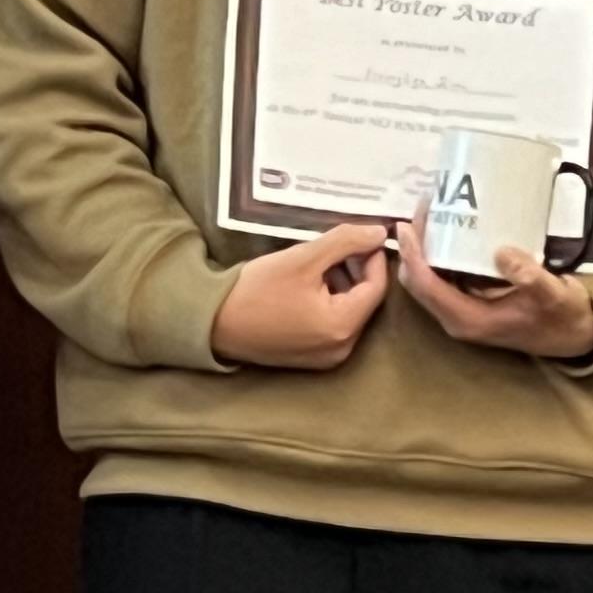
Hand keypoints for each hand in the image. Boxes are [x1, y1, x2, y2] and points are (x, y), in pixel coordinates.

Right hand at [212, 218, 393, 368]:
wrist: (212, 322)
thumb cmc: (257, 289)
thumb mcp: (303, 258)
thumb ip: (345, 242)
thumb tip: (380, 234)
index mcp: (342, 327)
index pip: (376, 286)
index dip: (374, 257)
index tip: (363, 236)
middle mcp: (341, 349)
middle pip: (364, 300)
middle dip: (356, 270)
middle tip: (339, 245)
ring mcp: (326, 358)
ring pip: (349, 311)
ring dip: (342, 284)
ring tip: (320, 261)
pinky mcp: (310, 358)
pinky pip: (332, 325)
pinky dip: (328, 302)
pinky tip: (308, 284)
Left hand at [397, 217, 592, 360]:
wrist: (576, 336)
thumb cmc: (563, 317)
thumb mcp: (553, 295)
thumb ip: (529, 276)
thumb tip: (501, 253)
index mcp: (469, 319)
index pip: (426, 286)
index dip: (413, 255)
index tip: (408, 224)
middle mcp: (458, 317)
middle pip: (418, 282)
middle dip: (413, 247)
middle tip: (422, 211)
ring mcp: (463, 311)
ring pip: (427, 279)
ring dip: (423, 249)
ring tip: (431, 213)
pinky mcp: (471, 303)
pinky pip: (442, 278)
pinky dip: (438, 254)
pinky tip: (451, 230)